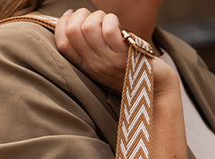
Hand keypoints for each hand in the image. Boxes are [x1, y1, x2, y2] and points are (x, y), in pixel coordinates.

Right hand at [55, 8, 179, 95]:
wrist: (153, 87)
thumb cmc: (127, 70)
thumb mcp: (102, 63)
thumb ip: (88, 48)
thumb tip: (70, 21)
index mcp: (85, 67)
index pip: (62, 45)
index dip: (61, 25)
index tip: (70, 15)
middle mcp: (93, 66)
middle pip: (73, 32)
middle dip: (80, 14)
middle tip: (95, 17)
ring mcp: (108, 61)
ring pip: (89, 27)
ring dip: (98, 16)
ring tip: (108, 21)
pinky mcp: (124, 55)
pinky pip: (110, 30)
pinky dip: (112, 20)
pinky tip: (118, 25)